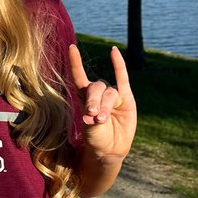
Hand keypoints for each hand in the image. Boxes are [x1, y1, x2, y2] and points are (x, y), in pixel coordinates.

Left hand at [68, 44, 136, 163]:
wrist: (110, 150)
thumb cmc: (96, 138)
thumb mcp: (90, 128)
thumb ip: (93, 117)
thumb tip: (95, 112)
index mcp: (84, 96)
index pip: (79, 76)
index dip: (76, 62)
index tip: (72, 47)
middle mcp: (98, 93)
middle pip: (95, 88)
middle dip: (94, 101)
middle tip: (93, 115)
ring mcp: (113, 95)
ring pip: (109, 93)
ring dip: (105, 105)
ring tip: (102, 120)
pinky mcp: (126, 98)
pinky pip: (123, 78)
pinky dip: (118, 64)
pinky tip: (113, 51)